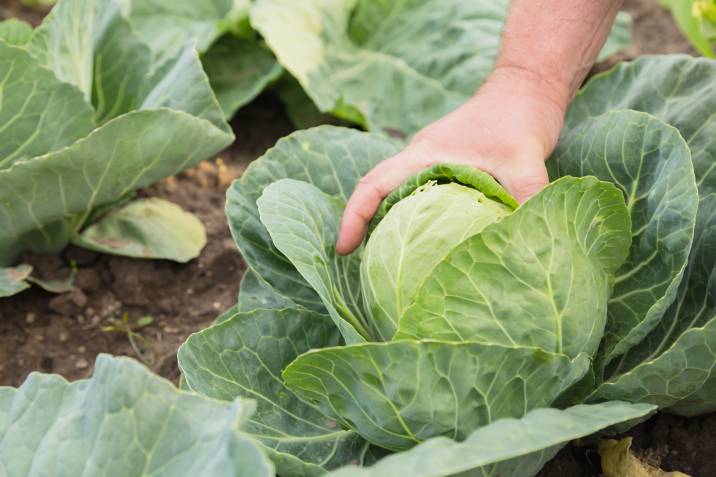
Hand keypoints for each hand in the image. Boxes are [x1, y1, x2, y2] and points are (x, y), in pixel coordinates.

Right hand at [336, 67, 568, 254]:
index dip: (353, 217)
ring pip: (396, 196)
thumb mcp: (527, 158)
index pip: (373, 185)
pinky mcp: (449, 168)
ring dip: (384, 224)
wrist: (530, 85)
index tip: (342, 249)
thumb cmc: (521, 112)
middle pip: (376, 193)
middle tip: (359, 266)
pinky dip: (412, 220)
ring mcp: (434, 163)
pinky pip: (419, 197)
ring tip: (384, 262)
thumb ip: (527, 197)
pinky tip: (427, 246)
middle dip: (361, 227)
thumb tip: (525, 243)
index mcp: (425, 154)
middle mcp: (422, 159)